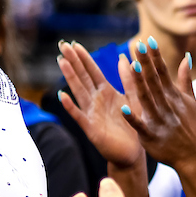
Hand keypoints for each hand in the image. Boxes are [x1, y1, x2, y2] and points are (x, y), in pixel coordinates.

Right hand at [57, 42, 142, 168]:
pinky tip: (63, 96)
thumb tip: (124, 58)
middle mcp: (96, 101)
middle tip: (62, 46)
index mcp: (106, 93)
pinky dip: (71, 106)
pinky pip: (80, 116)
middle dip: (73, 62)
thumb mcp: (134, 98)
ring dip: (70, 77)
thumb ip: (129, 79)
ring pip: (79, 92)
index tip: (74, 44)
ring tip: (61, 62)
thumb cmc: (132, 126)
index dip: (84, 58)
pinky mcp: (91, 129)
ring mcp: (92, 114)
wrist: (132, 152)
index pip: (93, 72)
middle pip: (82, 78)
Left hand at [118, 39, 195, 172]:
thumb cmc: (189, 127)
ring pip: (148, 99)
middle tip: (137, 45)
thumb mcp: (191, 102)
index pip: (163, 73)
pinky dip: (133, 118)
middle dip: (146, 63)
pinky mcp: (151, 137)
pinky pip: (141, 126)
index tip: (148, 40)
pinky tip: (124, 108)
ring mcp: (160, 121)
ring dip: (140, 84)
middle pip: (154, 82)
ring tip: (133, 67)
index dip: (155, 57)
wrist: (193, 156)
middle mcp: (167, 106)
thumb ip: (185, 79)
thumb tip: (186, 57)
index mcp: (174, 96)